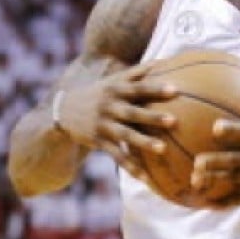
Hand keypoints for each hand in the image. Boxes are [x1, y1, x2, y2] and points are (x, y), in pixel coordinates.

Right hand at [56, 62, 176, 179]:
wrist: (64, 111)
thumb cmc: (101, 93)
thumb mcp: (115, 80)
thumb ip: (139, 72)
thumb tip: (168, 59)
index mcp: (116, 90)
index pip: (138, 88)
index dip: (155, 88)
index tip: (175, 89)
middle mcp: (109, 107)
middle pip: (133, 112)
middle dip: (152, 116)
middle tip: (174, 120)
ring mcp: (103, 125)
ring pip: (125, 135)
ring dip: (144, 142)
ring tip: (163, 149)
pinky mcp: (99, 142)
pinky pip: (117, 156)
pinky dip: (132, 167)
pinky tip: (147, 179)